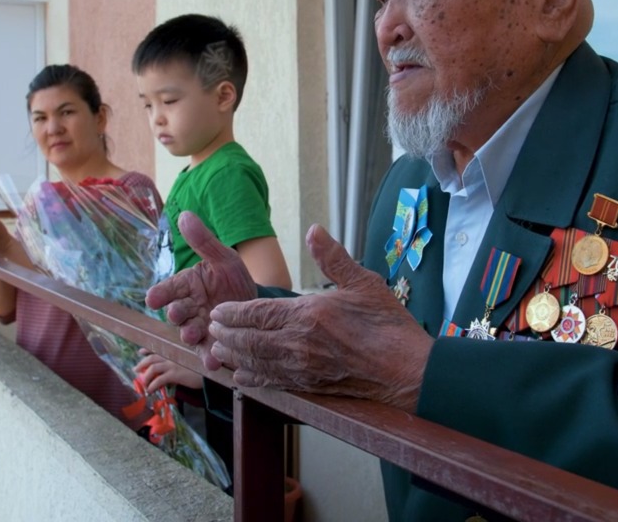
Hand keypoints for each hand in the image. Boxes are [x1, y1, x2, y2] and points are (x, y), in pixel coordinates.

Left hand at [135, 349, 203, 393]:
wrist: (213, 371)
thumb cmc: (204, 365)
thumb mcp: (191, 359)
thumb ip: (181, 359)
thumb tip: (171, 368)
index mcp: (176, 349)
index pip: (158, 346)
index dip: (148, 349)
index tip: (141, 352)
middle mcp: (173, 354)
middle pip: (152, 357)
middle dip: (142, 364)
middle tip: (136, 369)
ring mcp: (173, 363)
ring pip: (152, 368)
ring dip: (145, 377)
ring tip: (144, 385)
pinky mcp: (175, 374)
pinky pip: (158, 380)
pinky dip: (152, 386)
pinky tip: (150, 391)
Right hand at [145, 212, 257, 368]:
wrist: (255, 304)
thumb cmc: (234, 279)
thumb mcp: (224, 258)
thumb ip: (204, 241)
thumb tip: (184, 215)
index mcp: (188, 285)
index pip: (169, 289)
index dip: (160, 294)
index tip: (152, 298)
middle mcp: (189, 308)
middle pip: (177, 313)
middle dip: (177, 314)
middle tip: (179, 313)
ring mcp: (199, 328)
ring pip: (188, 334)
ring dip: (190, 335)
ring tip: (195, 334)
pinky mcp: (212, 345)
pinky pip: (207, 353)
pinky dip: (209, 358)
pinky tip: (216, 361)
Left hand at [207, 224, 432, 411]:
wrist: (406, 371)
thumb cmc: (388, 325)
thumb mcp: (363, 283)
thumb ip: (333, 258)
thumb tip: (314, 231)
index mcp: (308, 314)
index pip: (257, 312)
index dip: (233, 313)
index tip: (218, 311)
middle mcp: (298, 343)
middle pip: (249, 340)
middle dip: (226, 334)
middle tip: (211, 329)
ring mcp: (302, 368)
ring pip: (255, 363)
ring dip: (233, 356)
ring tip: (219, 349)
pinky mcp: (310, 385)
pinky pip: (272, 382)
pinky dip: (252, 379)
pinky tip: (242, 377)